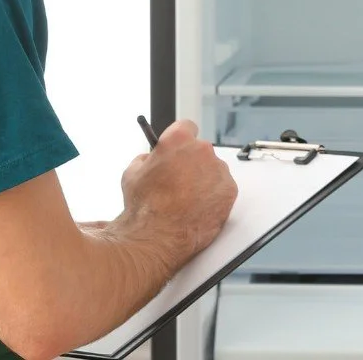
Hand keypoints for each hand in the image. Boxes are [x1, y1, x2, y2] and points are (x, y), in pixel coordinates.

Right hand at [118, 120, 235, 264]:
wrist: (158, 235)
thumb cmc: (145, 206)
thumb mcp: (132, 173)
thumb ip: (147, 159)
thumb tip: (151, 159)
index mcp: (178, 140)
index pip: (186, 127)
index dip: (181, 139)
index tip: (179, 148)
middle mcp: (202, 150)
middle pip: (201, 150)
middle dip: (192, 162)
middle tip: (180, 180)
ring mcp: (218, 170)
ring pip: (213, 170)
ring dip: (204, 180)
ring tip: (187, 200)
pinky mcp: (229, 191)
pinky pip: (222, 188)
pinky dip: (213, 196)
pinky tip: (198, 208)